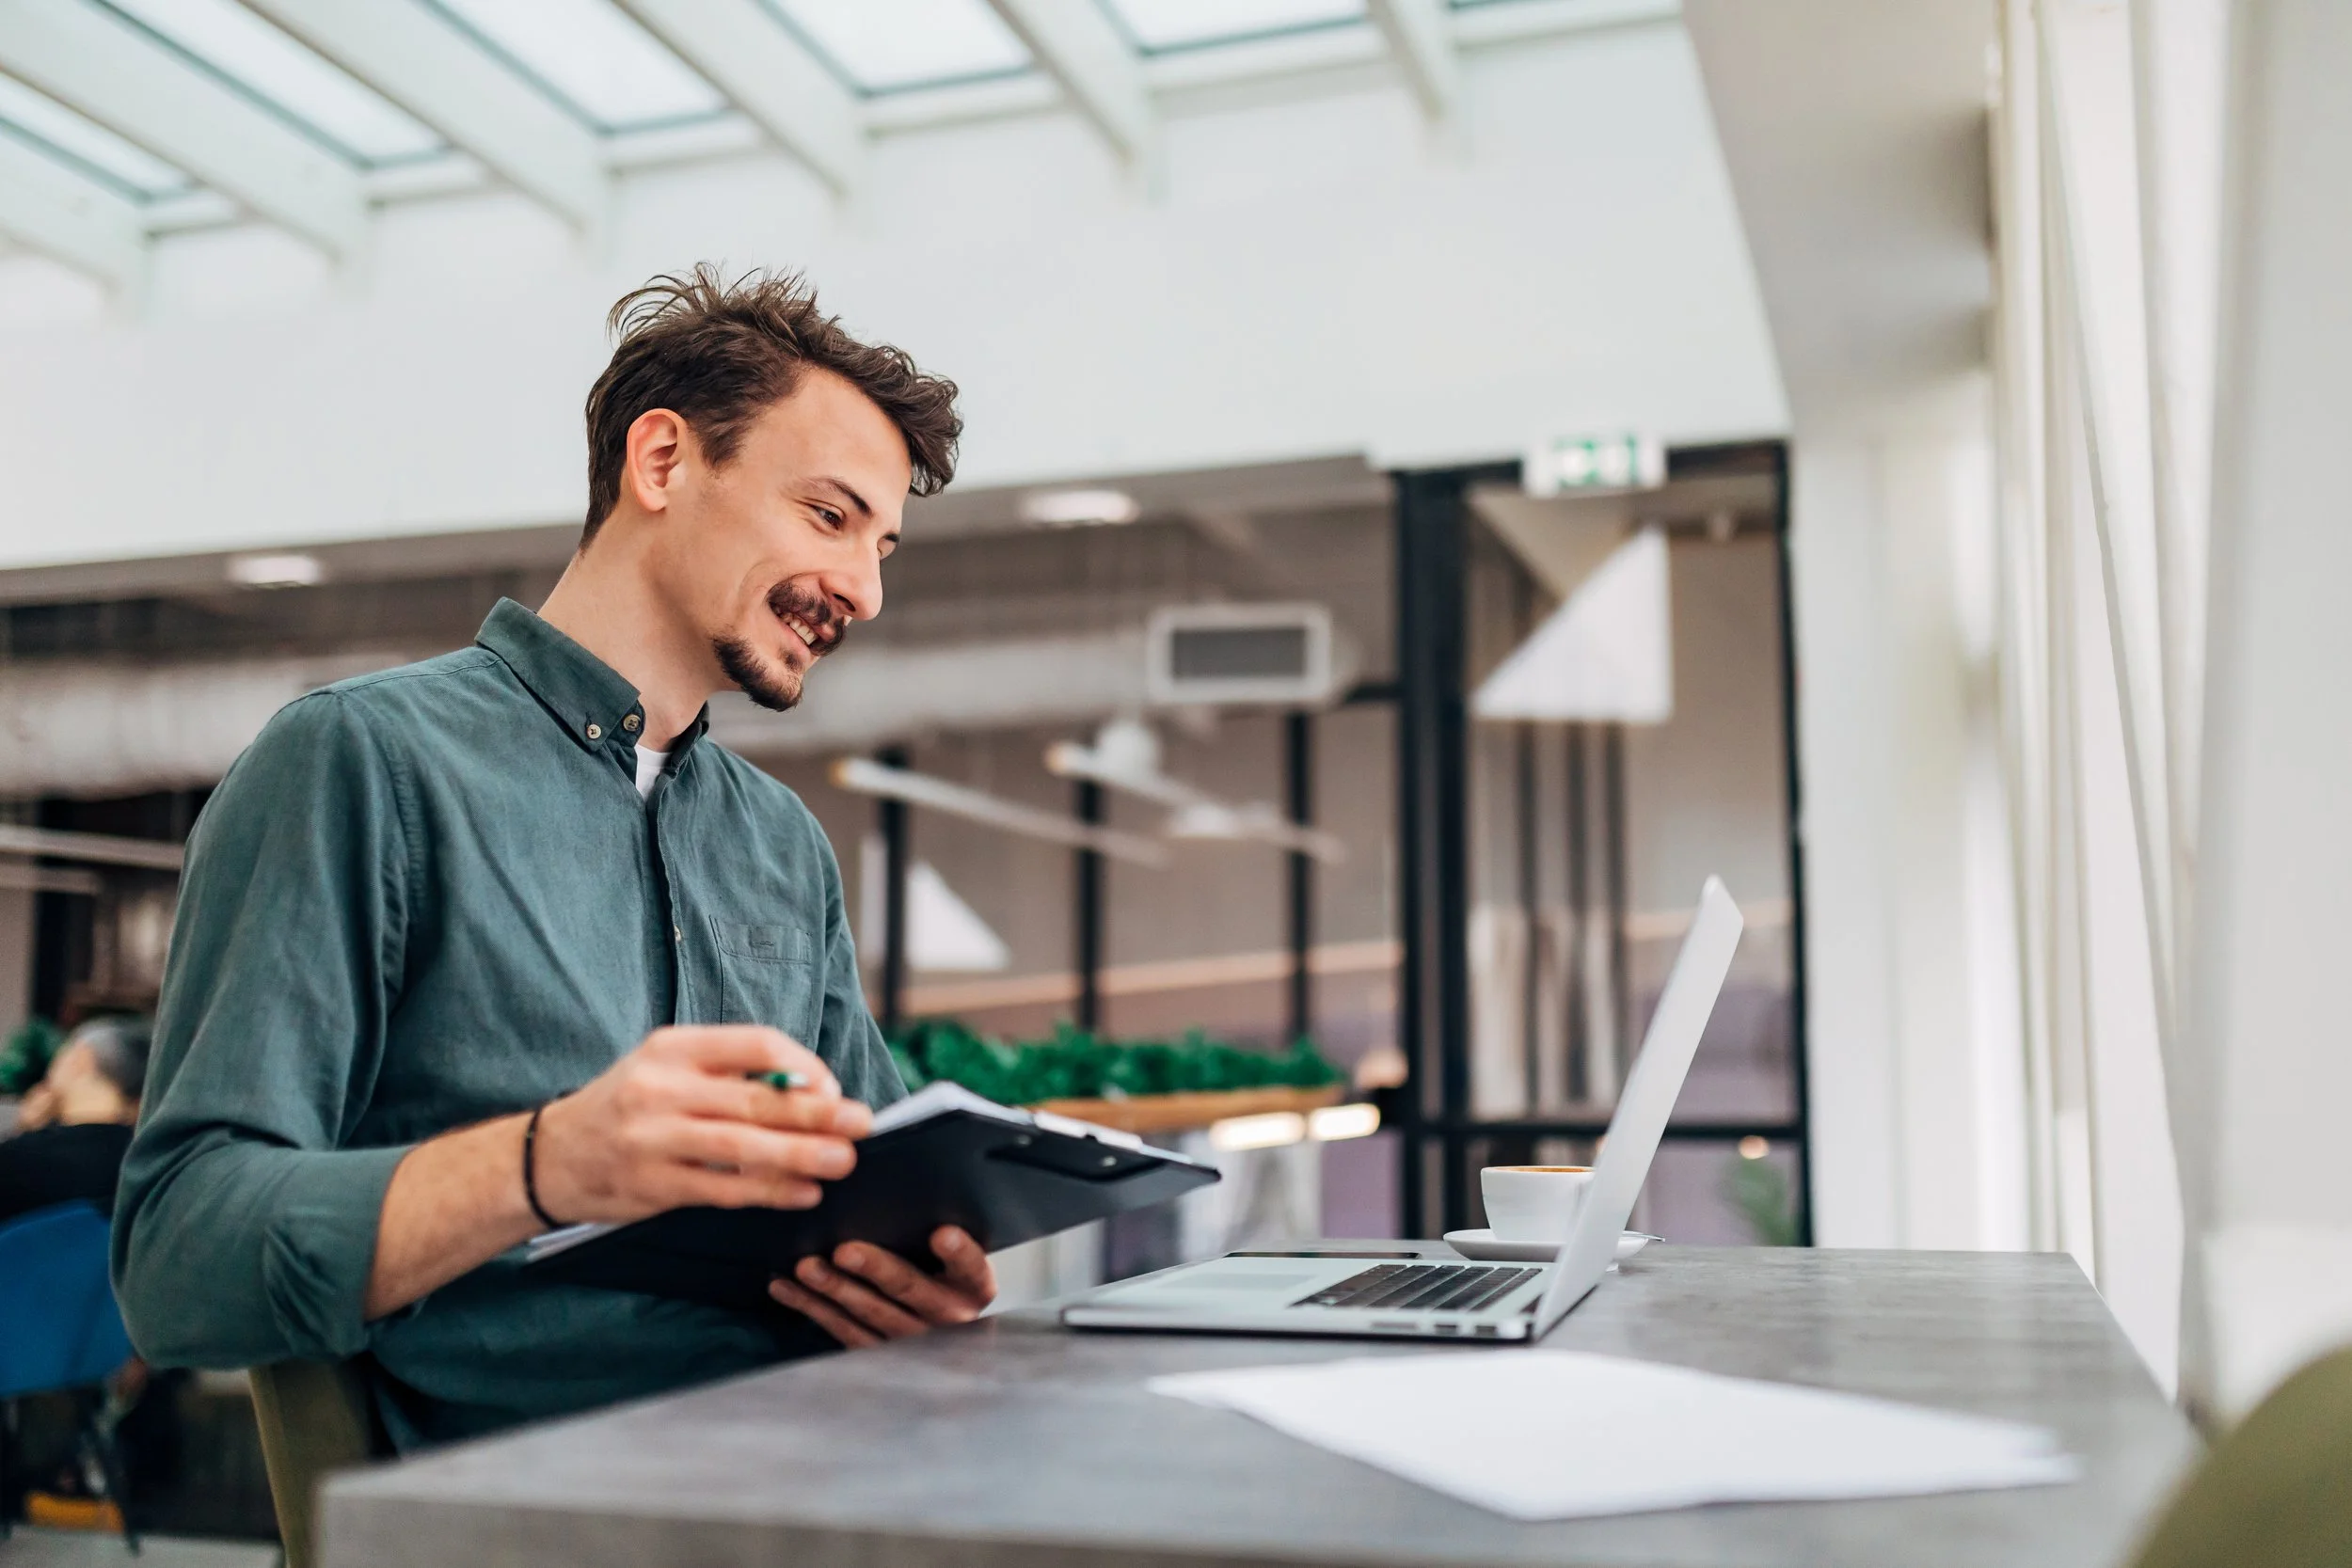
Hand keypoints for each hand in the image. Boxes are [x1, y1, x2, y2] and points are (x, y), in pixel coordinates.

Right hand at [531, 1025, 872, 1225]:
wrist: (550, 1156)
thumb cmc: (627, 1106)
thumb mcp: (667, 1067)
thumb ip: (729, 1073)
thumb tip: (813, 1089)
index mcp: (673, 1047)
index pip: (756, 1044)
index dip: (804, 1065)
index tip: (832, 1087)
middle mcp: (662, 1087)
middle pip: (758, 1097)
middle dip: (819, 1112)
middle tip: (863, 1123)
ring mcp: (654, 1137)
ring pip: (745, 1146)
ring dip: (802, 1154)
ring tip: (843, 1161)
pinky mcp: (652, 1184)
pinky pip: (724, 1188)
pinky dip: (769, 1191)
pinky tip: (802, 1193)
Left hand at [767, 1226, 996, 1347]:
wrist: (942, 1333)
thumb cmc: (944, 1274)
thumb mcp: (954, 1257)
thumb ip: (939, 1232)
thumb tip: (901, 1182)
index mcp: (973, 1286)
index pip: (971, 1267)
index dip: (958, 1252)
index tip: (942, 1233)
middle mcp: (948, 1315)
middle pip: (910, 1289)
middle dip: (876, 1269)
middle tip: (845, 1250)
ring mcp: (913, 1337)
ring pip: (870, 1313)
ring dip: (835, 1288)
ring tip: (807, 1267)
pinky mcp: (879, 1351)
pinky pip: (843, 1330)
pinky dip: (812, 1307)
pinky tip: (788, 1287)